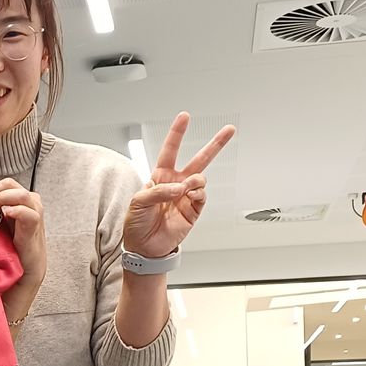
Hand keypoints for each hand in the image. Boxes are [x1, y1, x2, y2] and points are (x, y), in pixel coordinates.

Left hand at [0, 179, 46, 285]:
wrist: (24, 267)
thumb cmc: (11, 246)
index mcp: (18, 200)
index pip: (2, 185)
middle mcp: (28, 203)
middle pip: (10, 184)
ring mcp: (34, 213)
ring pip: (21, 194)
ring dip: (2, 198)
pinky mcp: (34, 226)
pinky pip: (29, 213)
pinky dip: (17, 210)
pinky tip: (6, 213)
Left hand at [123, 112, 234, 256]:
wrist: (145, 248)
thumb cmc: (136, 224)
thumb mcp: (138, 203)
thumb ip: (158, 191)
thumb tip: (180, 187)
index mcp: (160, 177)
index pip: (170, 150)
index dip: (177, 133)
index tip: (185, 117)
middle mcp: (176, 183)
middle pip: (199, 159)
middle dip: (215, 145)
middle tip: (228, 131)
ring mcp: (186, 196)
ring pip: (201, 178)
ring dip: (195, 180)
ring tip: (186, 188)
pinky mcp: (194, 210)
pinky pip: (202, 196)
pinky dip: (199, 193)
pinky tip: (191, 195)